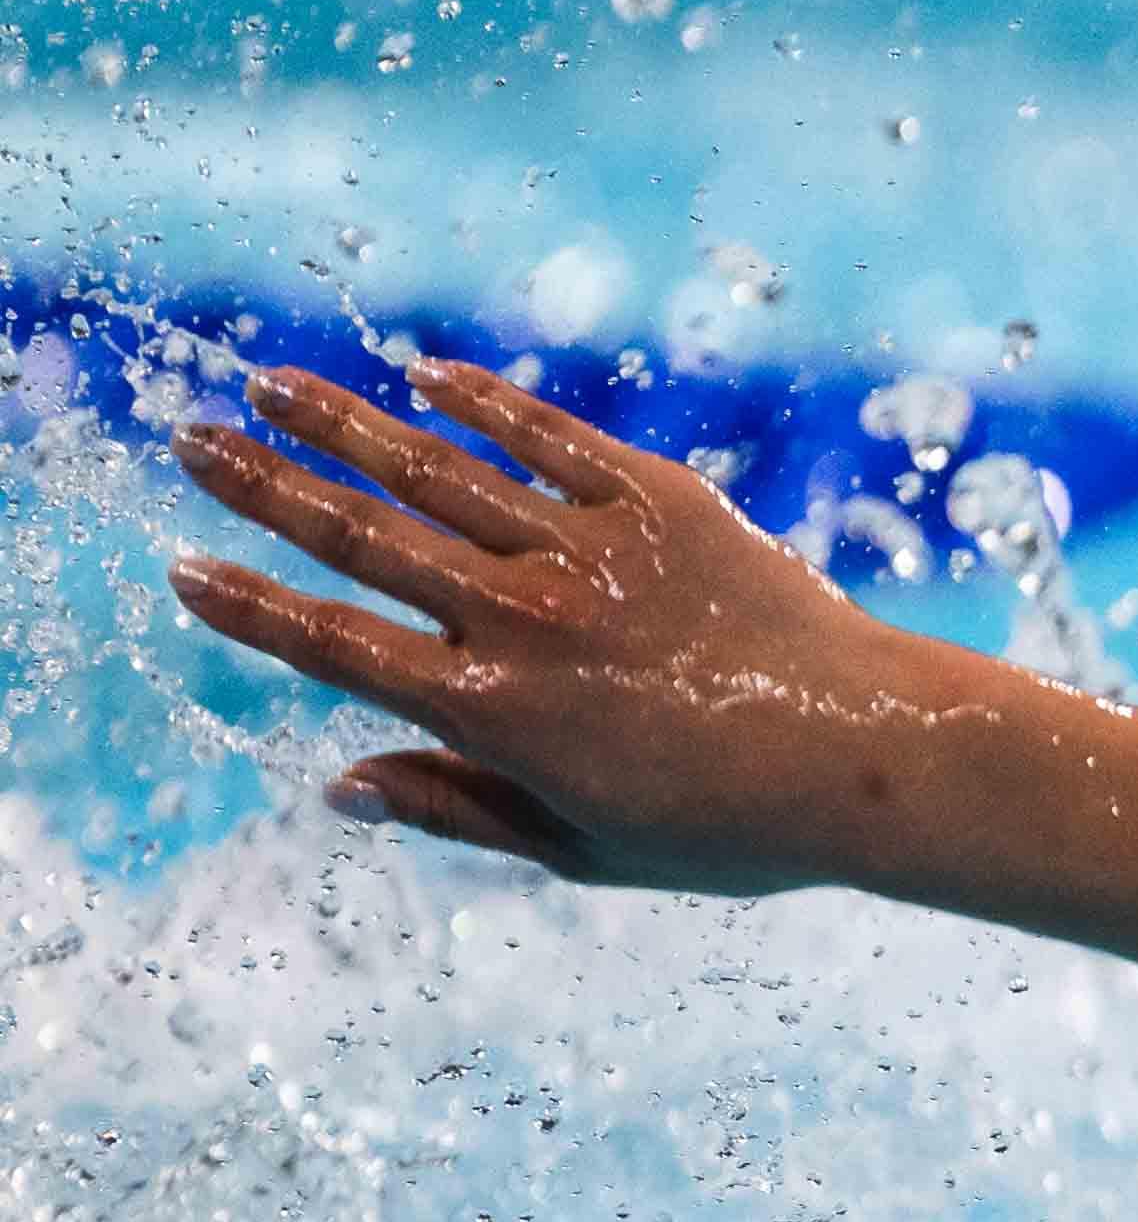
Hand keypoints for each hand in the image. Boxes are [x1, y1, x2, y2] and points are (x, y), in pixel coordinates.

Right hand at [163, 355, 1010, 896]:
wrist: (873, 754)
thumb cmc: (731, 826)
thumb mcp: (581, 848)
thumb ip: (457, 808)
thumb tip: (339, 787)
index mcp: (492, 712)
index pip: (332, 645)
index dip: (247, 604)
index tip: (181, 564)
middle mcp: (523, 619)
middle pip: (359, 537)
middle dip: (262, 484)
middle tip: (187, 437)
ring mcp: (590, 551)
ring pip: (437, 470)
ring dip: (342, 423)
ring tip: (267, 384)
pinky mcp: (661, 503)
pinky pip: (552, 438)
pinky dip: (483, 402)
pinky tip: (422, 373)